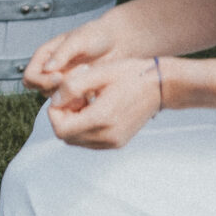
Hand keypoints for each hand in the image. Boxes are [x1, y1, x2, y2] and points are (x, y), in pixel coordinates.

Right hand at [23, 13, 124, 92]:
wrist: (117, 42)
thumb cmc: (97, 35)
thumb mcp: (79, 40)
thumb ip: (62, 53)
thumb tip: (47, 69)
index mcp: (45, 56)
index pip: (30, 76)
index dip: (41, 80)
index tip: (60, 77)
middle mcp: (51, 70)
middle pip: (40, 90)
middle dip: (56, 89)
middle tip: (77, 81)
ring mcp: (63, 81)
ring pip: (55, 98)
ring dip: (69, 94)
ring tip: (87, 81)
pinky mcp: (77, 90)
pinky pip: (71, 102)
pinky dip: (79, 100)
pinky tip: (92, 90)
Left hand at [45, 58, 162, 149]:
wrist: (160, 86)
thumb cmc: (132, 74)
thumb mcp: (98, 72)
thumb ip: (72, 86)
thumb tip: (55, 101)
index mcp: (102, 118)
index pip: (60, 129)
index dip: (55, 112)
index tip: (65, 96)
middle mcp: (108, 136)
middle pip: (66, 137)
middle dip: (63, 116)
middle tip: (75, 96)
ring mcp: (114, 142)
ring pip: (77, 140)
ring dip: (73, 122)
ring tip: (86, 101)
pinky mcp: (117, 142)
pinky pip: (90, 141)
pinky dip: (85, 127)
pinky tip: (94, 108)